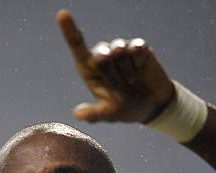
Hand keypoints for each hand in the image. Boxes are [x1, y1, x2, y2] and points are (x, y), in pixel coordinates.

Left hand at [57, 9, 174, 122]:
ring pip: (118, 50)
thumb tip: (78, 115)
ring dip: (126, 70)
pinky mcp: (138, 47)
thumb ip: (95, 114)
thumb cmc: (126, 109)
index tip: (62, 14)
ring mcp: (121, 50)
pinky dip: (139, 62)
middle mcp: (103, 56)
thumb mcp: (110, 114)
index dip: (69, 30)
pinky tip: (141, 70)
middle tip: (121, 86)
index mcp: (90, 70)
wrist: (152, 105)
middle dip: (112, 74)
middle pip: (101, 54)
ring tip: (131, 80)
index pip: (77, 46)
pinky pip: (136, 47)